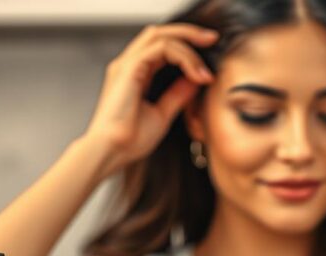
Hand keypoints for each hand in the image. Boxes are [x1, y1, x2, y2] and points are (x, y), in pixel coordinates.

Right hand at [83, 24, 217, 174]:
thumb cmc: (129, 140)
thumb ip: (177, 95)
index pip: (161, 46)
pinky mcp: (130, 68)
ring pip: (162, 36)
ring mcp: (127, 64)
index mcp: (134, 74)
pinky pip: (162, 48)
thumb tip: (196, 80)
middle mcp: (128, 64)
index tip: (208, 66)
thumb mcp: (162, 115)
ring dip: (189, 44)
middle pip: (160, 33)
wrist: (112, 152)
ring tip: (206, 68)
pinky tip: (197, 74)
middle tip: (213, 39)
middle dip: (189, 33)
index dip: (186, 47)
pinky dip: (184, 57)